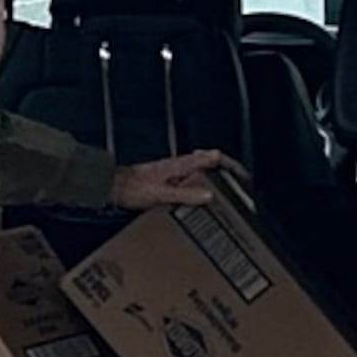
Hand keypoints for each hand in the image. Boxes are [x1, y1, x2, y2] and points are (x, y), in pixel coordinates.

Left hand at [112, 149, 240, 209]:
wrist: (112, 187)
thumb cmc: (133, 187)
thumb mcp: (162, 194)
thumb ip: (185, 194)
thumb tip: (208, 196)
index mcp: (181, 165)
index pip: (214, 158)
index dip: (232, 165)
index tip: (243, 176)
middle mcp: (179, 165)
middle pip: (211, 162)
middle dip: (228, 172)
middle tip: (240, 185)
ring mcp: (173, 171)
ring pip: (202, 170)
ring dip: (216, 178)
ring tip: (226, 193)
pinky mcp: (167, 179)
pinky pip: (192, 179)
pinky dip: (202, 186)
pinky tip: (201, 198)